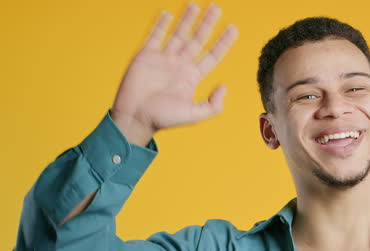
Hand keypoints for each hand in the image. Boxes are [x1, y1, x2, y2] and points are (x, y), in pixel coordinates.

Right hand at [110, 2, 238, 143]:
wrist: (136, 117)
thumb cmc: (163, 119)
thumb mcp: (194, 115)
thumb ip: (213, 105)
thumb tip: (224, 87)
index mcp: (192, 77)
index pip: (212, 55)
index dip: (223, 42)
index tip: (233, 29)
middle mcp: (180, 65)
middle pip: (198, 40)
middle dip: (207, 24)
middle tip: (217, 8)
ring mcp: (164, 59)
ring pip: (179, 34)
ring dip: (187, 20)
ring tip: (195, 5)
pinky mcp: (146, 55)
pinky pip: (156, 36)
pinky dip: (162, 24)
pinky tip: (168, 14)